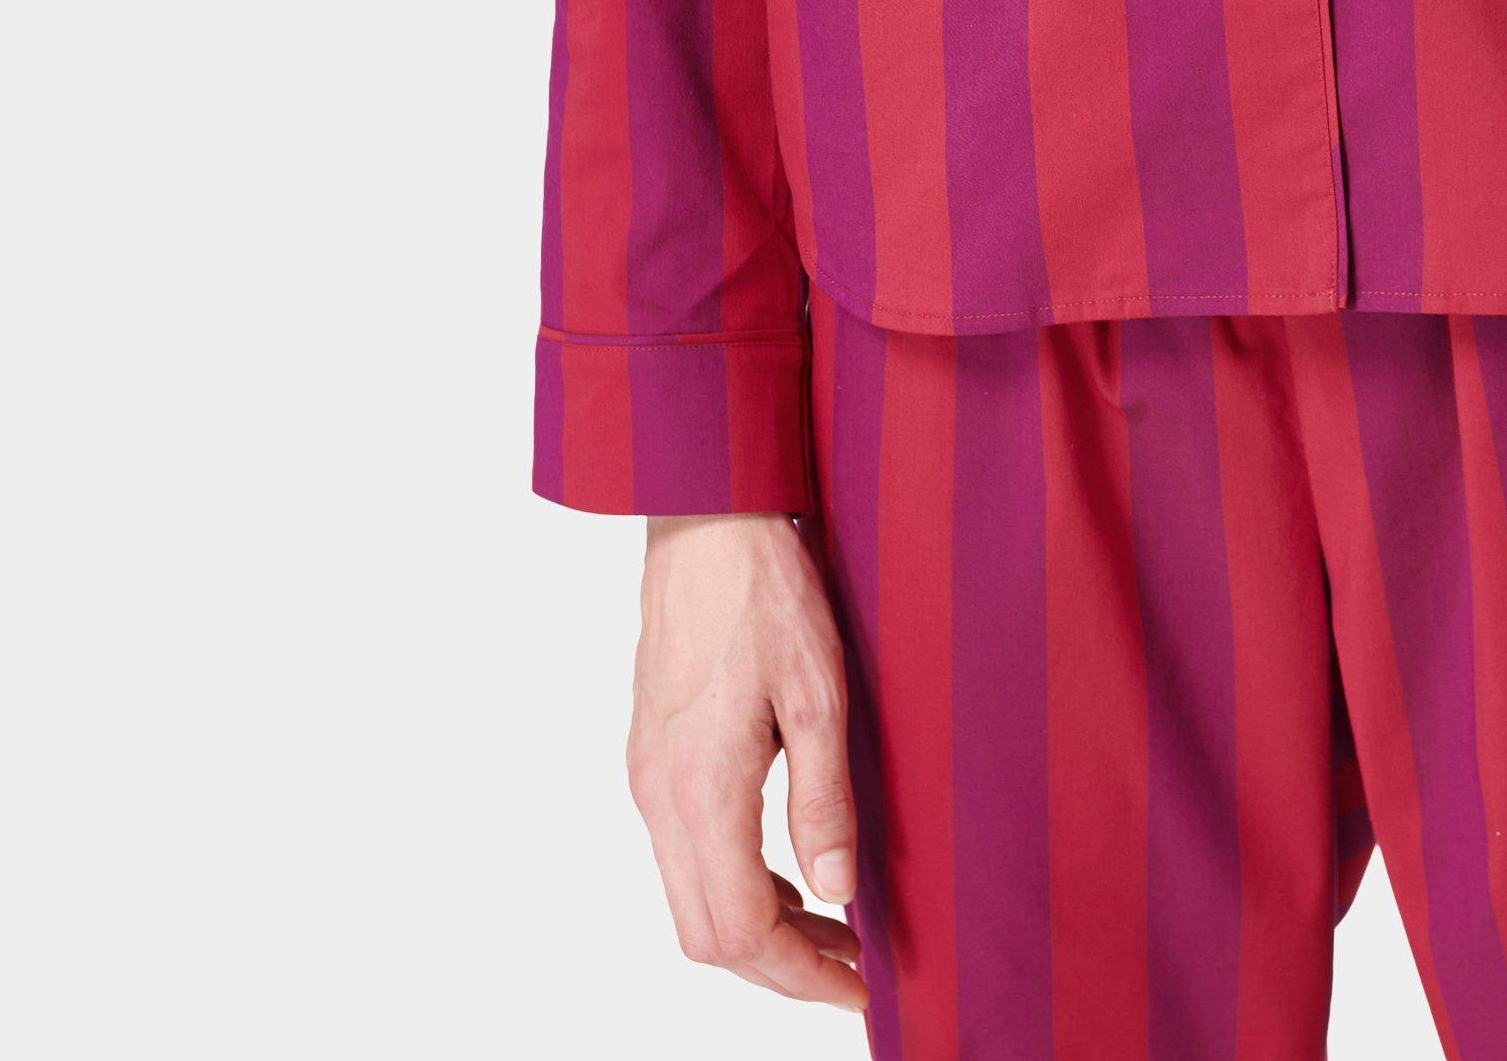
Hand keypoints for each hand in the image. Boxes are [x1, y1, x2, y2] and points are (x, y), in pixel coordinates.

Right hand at [627, 512, 867, 1012]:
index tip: (858, 987)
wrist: (706, 520)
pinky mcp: (651, 757)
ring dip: (758, 929)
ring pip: (691, 901)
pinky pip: (684, 856)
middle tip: (854, 967)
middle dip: (780, 968)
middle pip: (707, 935)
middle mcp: (660, 798)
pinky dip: (735, 884)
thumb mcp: (818, 694)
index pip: (740, 932)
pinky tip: (788, 868)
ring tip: (835, 926)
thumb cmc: (766, 593)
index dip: (800, 975)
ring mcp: (648, 779)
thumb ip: (824, 801)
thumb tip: (838, 893)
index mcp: (700, 791)